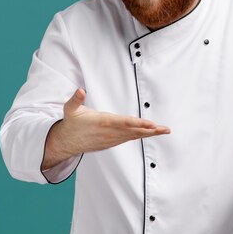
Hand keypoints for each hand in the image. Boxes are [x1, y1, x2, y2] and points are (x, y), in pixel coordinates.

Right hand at [42, 89, 169, 169]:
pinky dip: (140, 136)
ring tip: (163, 130)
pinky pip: (129, 139)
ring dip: (149, 133)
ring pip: (133, 136)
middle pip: (133, 131)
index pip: (124, 122)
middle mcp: (110, 132)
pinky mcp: (112, 143)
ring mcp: (111, 139)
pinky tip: (150, 133)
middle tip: (165, 129)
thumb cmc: (71, 123)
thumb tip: (80, 90)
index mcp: (103, 122)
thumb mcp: (70, 110)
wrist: (67, 142)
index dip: (138, 123)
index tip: (151, 124)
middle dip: (150, 130)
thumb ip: (75, 99)